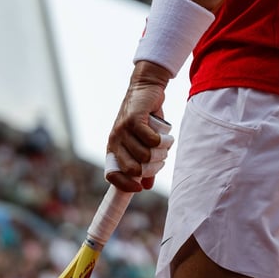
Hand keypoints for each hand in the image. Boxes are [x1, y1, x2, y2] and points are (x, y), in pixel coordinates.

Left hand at [105, 61, 172, 192]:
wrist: (145, 89)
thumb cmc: (145, 119)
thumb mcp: (142, 142)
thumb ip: (145, 164)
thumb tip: (146, 186)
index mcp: (113, 149)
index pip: (112, 175)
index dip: (125, 185)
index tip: (140, 188)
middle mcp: (115, 141)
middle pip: (134, 169)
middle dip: (152, 168)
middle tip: (161, 158)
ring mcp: (123, 130)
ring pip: (145, 155)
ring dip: (161, 153)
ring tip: (165, 144)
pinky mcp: (134, 120)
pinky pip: (151, 141)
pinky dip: (162, 142)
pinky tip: (166, 137)